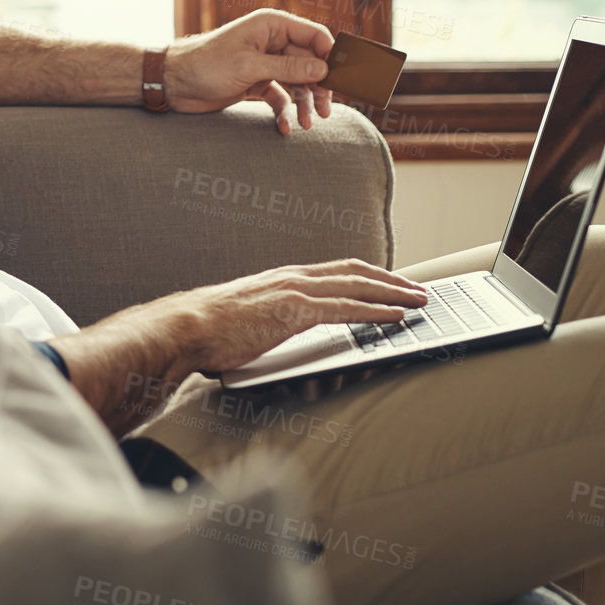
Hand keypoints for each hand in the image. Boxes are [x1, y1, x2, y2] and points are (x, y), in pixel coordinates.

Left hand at [163, 9, 335, 134]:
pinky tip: (284, 127)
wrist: (173, 83)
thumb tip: (324, 68)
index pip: (314, 35)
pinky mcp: (256, 83)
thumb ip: (288, 68)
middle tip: (324, 112)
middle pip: (310, 63)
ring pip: (297, 83)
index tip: (341, 79)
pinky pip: (280, 97)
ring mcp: (265, 63)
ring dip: (303, 104)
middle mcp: (272, 42)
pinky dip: (284, 111)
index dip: (330, 56)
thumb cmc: (206, 65)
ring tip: (306, 125)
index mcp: (272, 26)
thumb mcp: (250, 66)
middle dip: (318, 88)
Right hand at [164, 258, 426, 374]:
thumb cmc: (206, 329)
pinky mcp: (295, 312)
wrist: (185, 328)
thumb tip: (273, 333)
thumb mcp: (244, 318)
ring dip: (393, 292)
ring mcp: (294, 292)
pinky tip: (396, 316)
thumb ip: (266, 320)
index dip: (368, 275)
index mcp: (281, 278)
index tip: (390, 283)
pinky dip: (377, 310)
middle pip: (354, 271)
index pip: (335, 270)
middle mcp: (292, 277)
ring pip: (357, 286)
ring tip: (418, 300)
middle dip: (391, 280)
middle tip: (418, 289)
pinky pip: (347, 309)